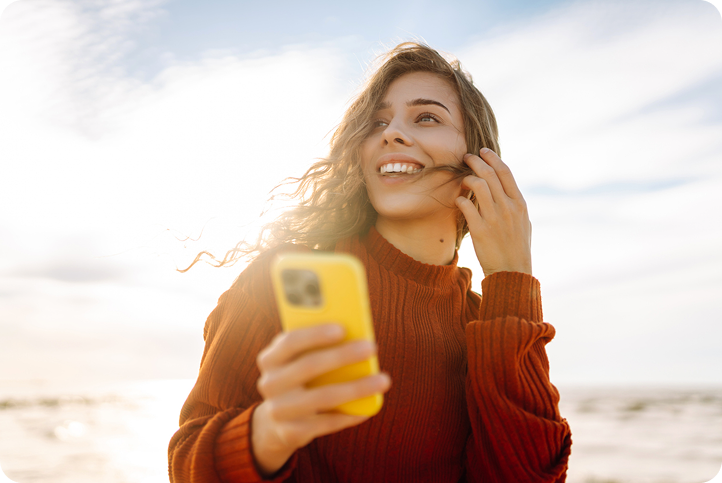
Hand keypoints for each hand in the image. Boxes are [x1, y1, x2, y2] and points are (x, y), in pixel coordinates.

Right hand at [252, 324, 390, 475]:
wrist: (278, 421)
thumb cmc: (299, 378)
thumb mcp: (299, 360)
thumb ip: (318, 348)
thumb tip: (356, 337)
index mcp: (270, 359)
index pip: (290, 342)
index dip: (315, 334)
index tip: (343, 328)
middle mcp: (270, 384)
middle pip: (309, 366)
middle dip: (343, 356)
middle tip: (372, 347)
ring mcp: (279, 410)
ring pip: (323, 397)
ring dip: (356, 388)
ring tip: (383, 380)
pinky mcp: (292, 432)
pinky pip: (328, 423)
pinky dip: (351, 413)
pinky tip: (369, 406)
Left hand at [455, 148, 531, 277]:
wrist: (512, 272)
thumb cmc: (517, 248)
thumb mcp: (524, 223)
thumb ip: (516, 205)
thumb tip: (507, 191)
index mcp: (519, 203)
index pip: (505, 172)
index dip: (492, 158)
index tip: (483, 151)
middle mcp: (508, 207)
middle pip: (489, 174)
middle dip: (475, 161)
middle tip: (466, 158)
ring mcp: (494, 218)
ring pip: (478, 185)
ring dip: (466, 178)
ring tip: (461, 180)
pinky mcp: (480, 230)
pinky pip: (466, 205)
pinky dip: (460, 199)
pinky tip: (459, 201)